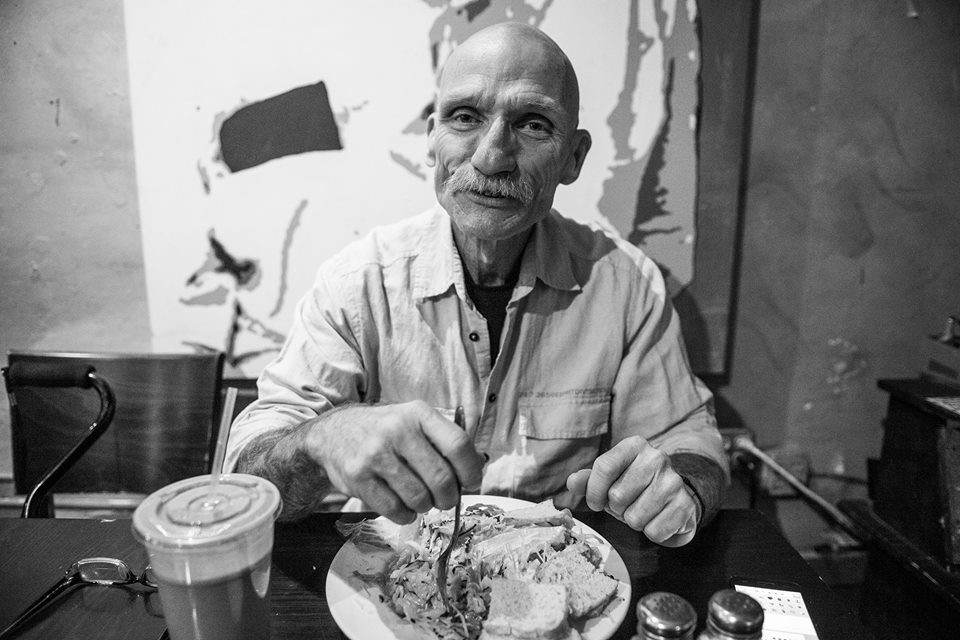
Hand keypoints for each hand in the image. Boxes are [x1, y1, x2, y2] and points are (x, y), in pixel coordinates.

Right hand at [304, 400, 482, 523]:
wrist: (333, 433)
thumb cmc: (385, 431)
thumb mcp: (413, 420)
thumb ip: (443, 441)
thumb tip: (474, 472)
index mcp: (418, 414)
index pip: (458, 445)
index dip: (470, 470)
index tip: (471, 482)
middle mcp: (397, 430)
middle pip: (441, 478)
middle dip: (449, 497)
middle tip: (445, 499)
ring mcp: (375, 454)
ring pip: (419, 498)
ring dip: (426, 506)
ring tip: (421, 499)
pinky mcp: (358, 477)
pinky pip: (394, 510)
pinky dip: (405, 515)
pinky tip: (403, 506)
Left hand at [563, 436, 698, 546]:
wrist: (674, 499)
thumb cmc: (636, 488)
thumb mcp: (610, 480)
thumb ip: (588, 480)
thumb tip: (572, 482)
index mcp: (634, 445)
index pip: (604, 467)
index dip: (594, 491)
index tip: (596, 502)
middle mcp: (657, 458)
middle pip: (617, 495)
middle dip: (617, 508)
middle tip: (627, 505)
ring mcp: (674, 481)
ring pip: (634, 517)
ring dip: (633, 521)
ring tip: (642, 511)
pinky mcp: (685, 505)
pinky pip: (654, 531)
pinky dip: (651, 532)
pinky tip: (657, 519)